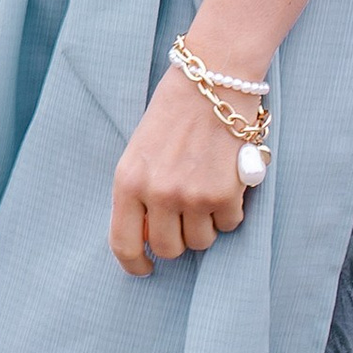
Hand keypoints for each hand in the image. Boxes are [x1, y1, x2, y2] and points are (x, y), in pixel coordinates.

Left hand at [109, 66, 252, 274]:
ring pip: (202, 241)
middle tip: (184, 214)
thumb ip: (139, 194)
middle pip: (169, 249)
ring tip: (204, 186)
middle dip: (178, 239)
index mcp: (127, 181)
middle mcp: (157, 193)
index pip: (123, 243)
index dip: (135, 265)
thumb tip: (146, 240)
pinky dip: (229, 210)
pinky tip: (224, 178)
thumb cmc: (172, 116)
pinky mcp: (224, 195)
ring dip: (206, 224)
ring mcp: (192, 197)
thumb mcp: (139, 153)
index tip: (145, 269)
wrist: (211, 82)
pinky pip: (229, 225)